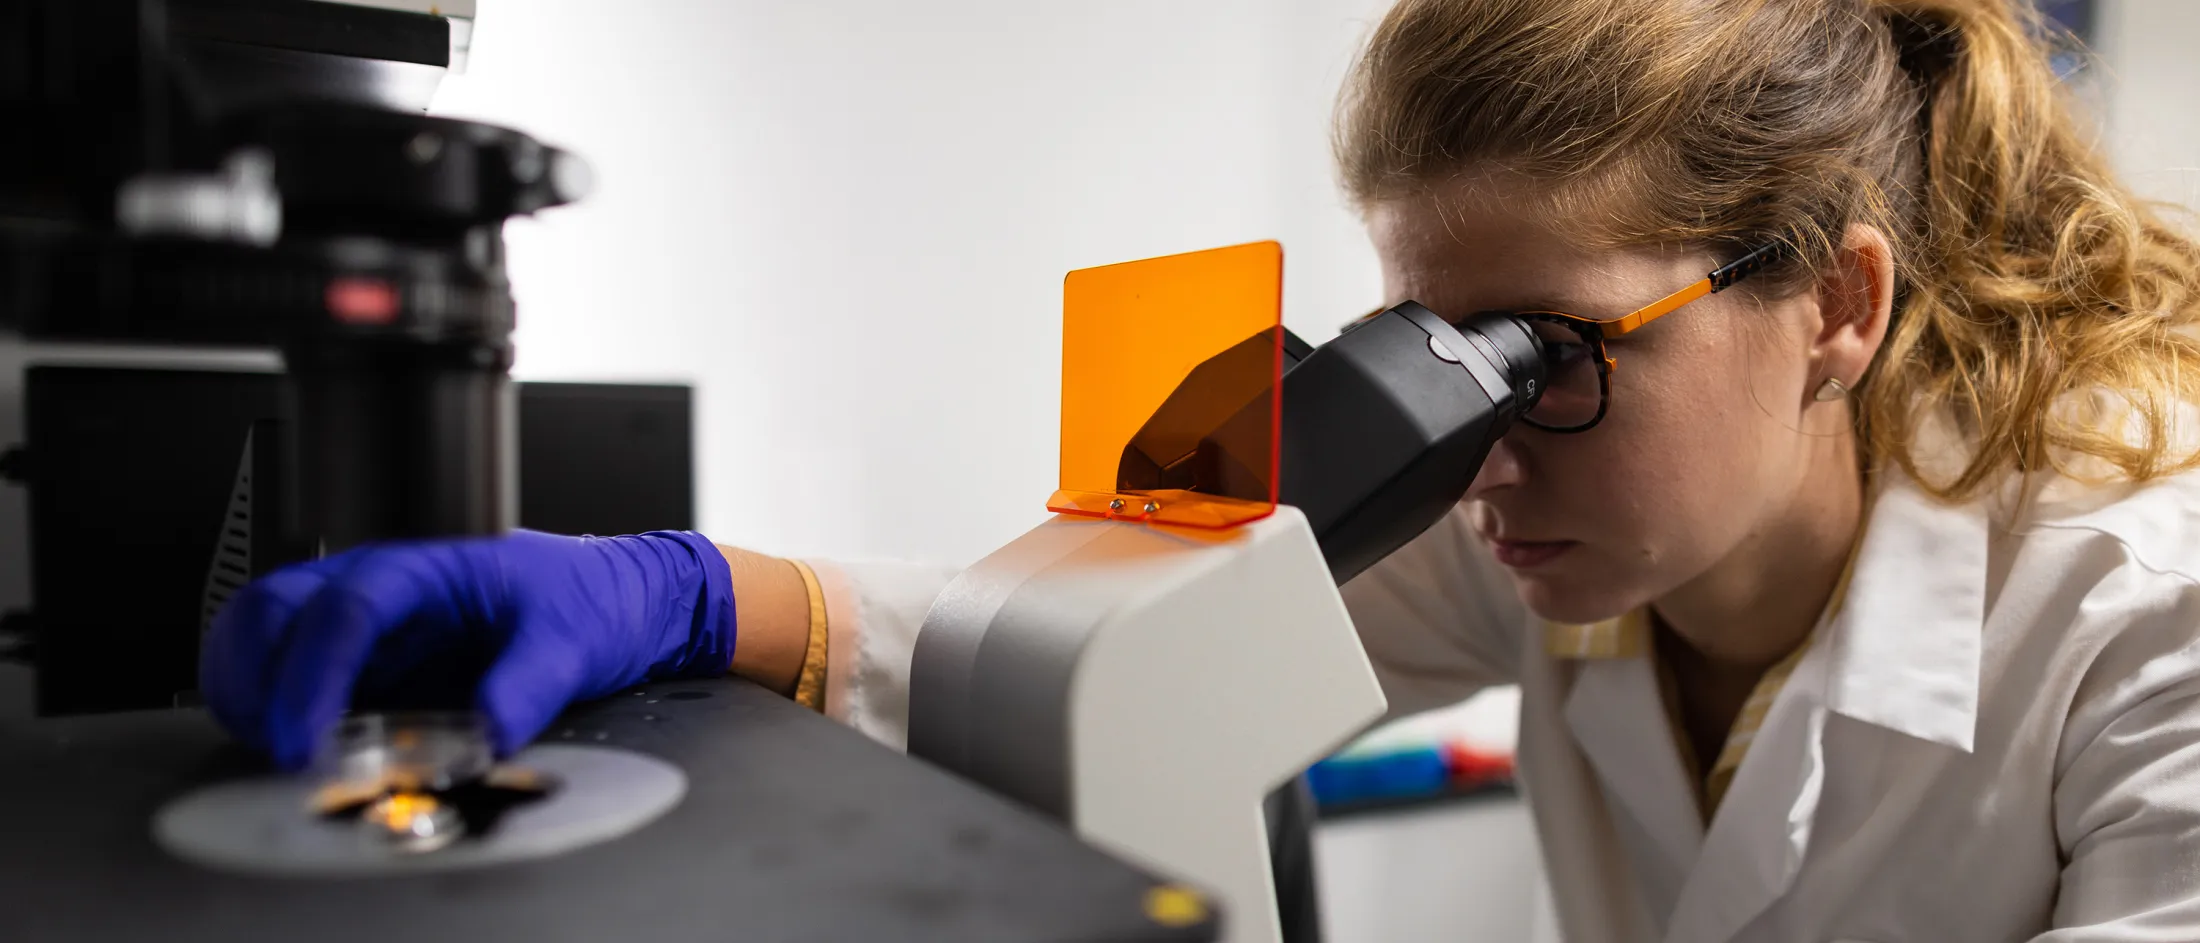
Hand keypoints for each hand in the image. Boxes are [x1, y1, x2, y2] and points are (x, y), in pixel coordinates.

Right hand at [199, 529, 734, 768]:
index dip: (312, 675)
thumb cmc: (591, 598)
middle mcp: (379, 587)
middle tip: (278, 748)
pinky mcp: (367, 662)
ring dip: (248, 691)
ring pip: (262, 636)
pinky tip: (293, 746)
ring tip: (274, 749)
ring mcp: (366, 624)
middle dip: (253, 678)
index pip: (343, 609)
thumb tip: (487, 732)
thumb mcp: (572, 640)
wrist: (617, 599)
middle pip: (270, 609)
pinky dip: (270, 707)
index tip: (305, 737)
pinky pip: (291, 675)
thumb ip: (528, 686)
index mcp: (424, 566)